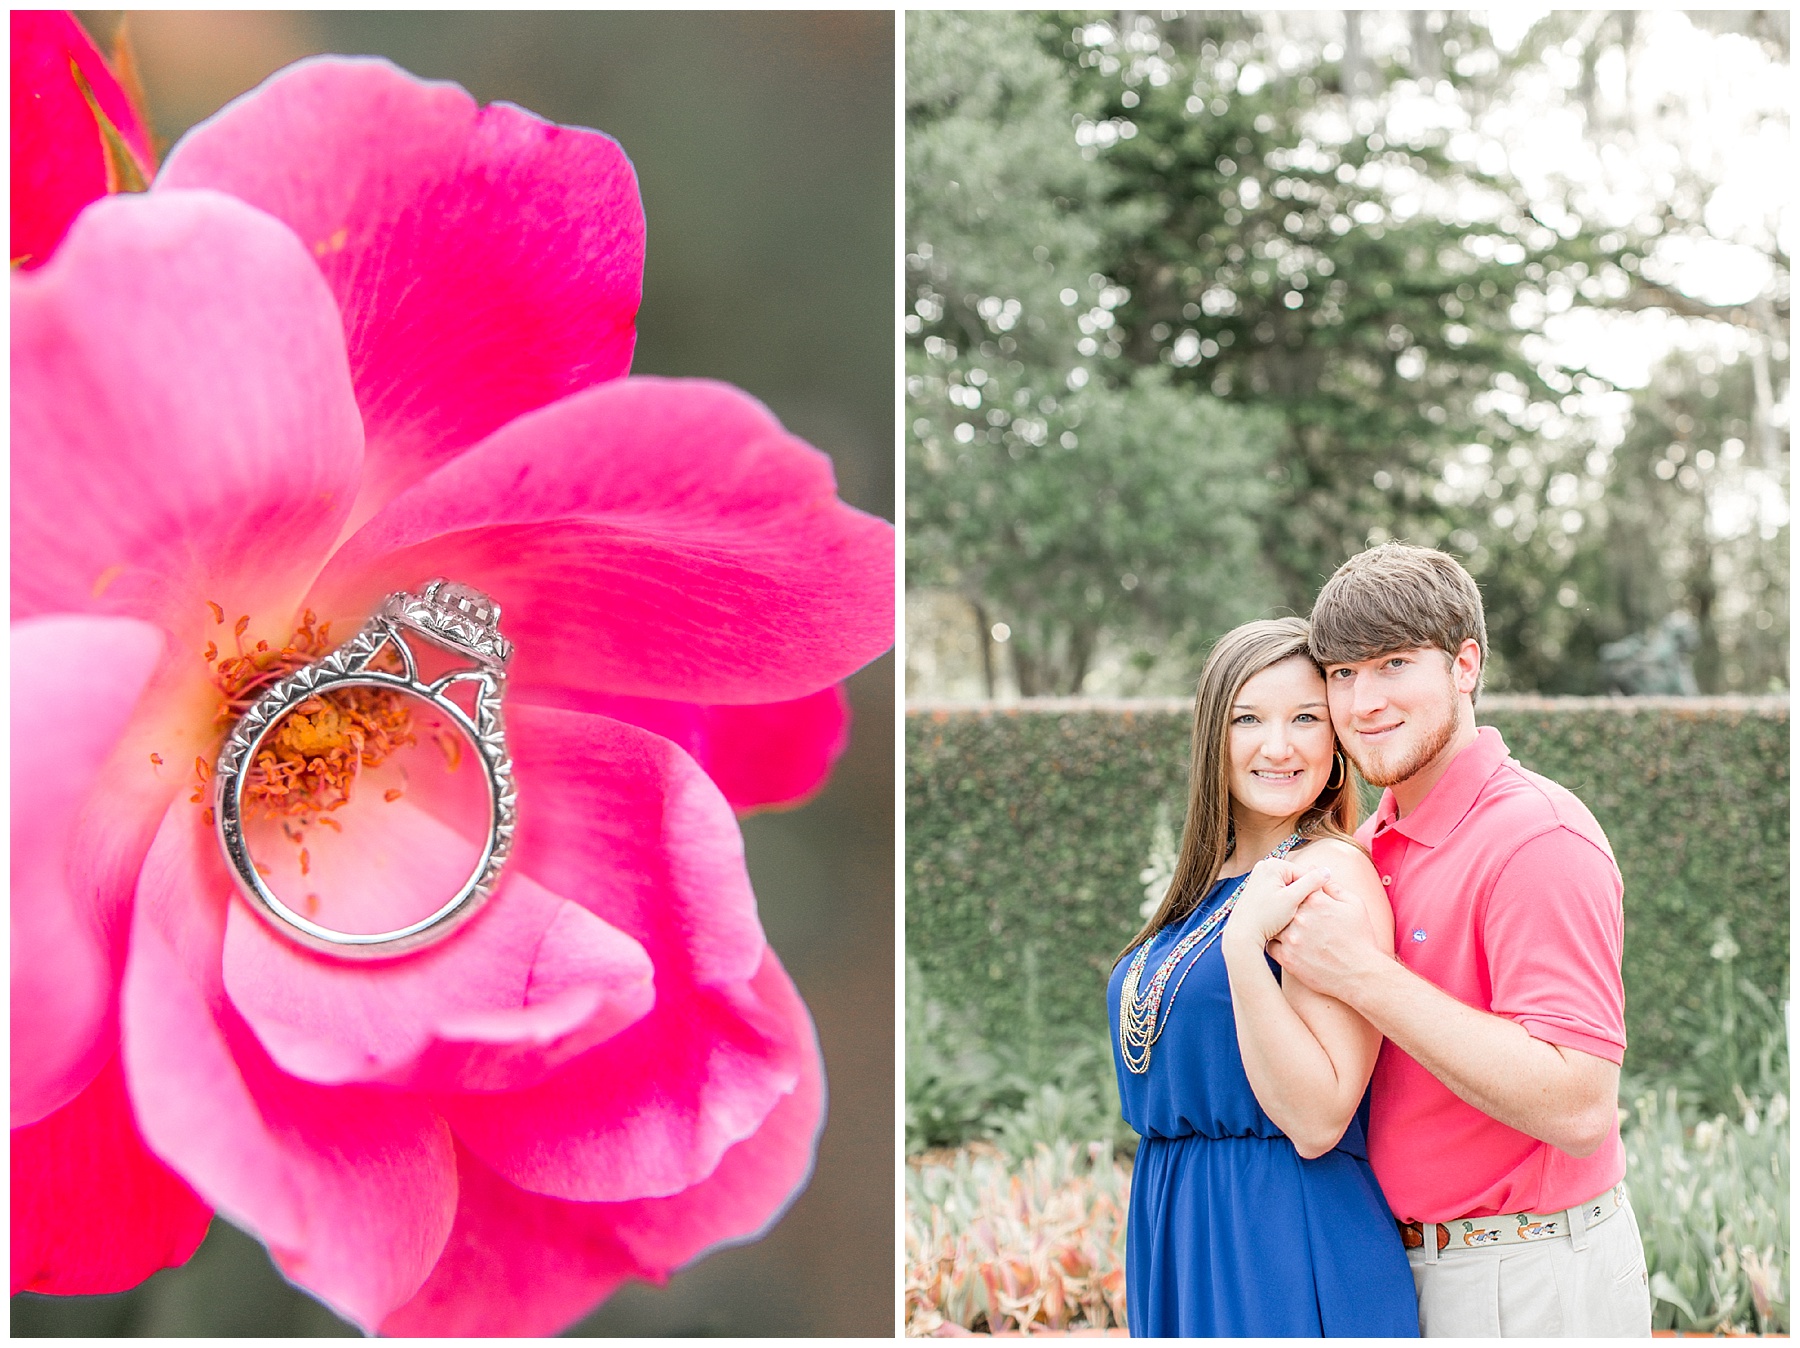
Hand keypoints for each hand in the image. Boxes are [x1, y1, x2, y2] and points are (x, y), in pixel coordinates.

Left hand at [1227, 859, 1331, 948]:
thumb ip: (1311, 883)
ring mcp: (1260, 878)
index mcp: (1273, 864)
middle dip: (1301, 897)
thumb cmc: (1265, 917)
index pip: (1305, 875)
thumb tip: (1327, 871)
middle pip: (1297, 881)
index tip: (1313, 909)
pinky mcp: (1258, 890)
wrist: (1242, 933)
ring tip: (1288, 917)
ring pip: (1289, 890)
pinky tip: (1280, 917)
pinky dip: (1284, 905)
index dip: (1312, 893)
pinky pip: (1279, 895)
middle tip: (1299, 914)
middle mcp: (1264, 866)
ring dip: (1293, 902)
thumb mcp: (1292, 899)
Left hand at [1268, 876, 1382, 1000]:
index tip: (1302, 900)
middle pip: (1284, 905)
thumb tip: (1318, 872)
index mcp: (1317, 902)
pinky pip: (1272, 946)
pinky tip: (1289, 946)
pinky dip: (1278, 944)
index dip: (1298, 892)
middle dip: (1287, 908)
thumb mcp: (1354, 906)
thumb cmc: (1360, 939)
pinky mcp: (1287, 958)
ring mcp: (1292, 939)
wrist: (1360, 975)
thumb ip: (1333, 887)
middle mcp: (1301, 918)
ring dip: (1279, 926)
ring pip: (1274, 925)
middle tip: (1296, 917)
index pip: (1297, 886)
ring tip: (1291, 932)